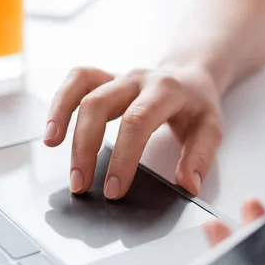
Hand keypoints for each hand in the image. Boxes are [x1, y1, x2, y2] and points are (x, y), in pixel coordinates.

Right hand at [44, 64, 222, 198]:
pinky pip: (76, 81)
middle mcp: (138, 80)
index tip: (114, 189)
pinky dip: (60, 103)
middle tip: (82, 184)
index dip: (123, 157)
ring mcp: (118, 76)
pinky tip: (52, 130)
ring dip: (64, 121)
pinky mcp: (105, 78)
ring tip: (53, 149)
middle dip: (86, 147)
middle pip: (99, 104)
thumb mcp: (211, 129)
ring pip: (82, 89)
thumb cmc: (197, 104)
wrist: (190, 75)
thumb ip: (200, 157)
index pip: (137, 122)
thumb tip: (188, 185)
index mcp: (165, 91)